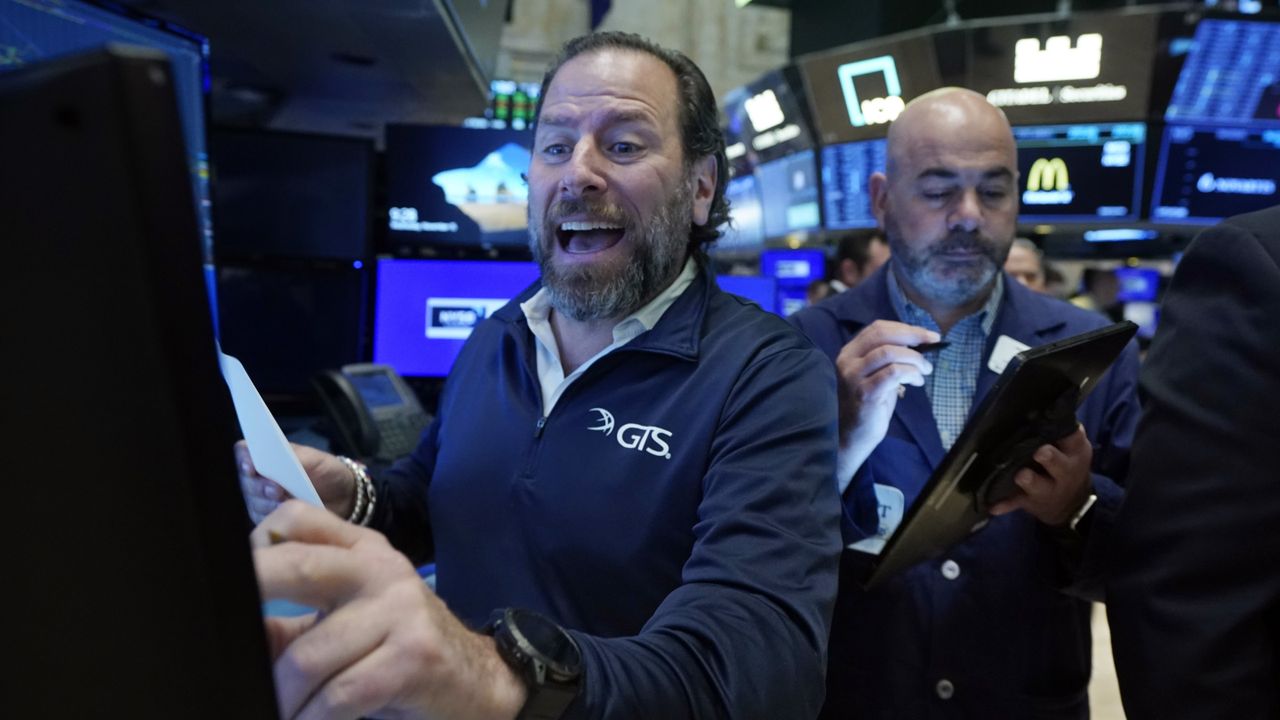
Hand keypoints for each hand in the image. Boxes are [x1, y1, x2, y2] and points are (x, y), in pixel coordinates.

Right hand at [236, 441, 358, 523]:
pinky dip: (274, 516)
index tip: (252, 467)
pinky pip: (261, 519)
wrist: (343, 497)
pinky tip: (287, 513)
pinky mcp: (266, 517)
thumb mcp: (316, 459)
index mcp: (266, 454)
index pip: (243, 453)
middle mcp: (258, 476)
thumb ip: (294, 455)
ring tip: (286, 501)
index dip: (243, 459)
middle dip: (259, 486)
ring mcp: (260, 497)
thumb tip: (271, 455)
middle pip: (243, 480)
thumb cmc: (327, 472)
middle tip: (277, 490)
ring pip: (251, 501)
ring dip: (267, 503)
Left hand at [252, 501, 525, 719]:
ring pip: (307, 657)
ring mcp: (400, 610)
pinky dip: (313, 718)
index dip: (257, 543)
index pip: (298, 520)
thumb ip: (293, 624)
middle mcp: (382, 569)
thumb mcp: (349, 625)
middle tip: (233, 643)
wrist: (477, 681)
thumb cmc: (402, 651)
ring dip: (285, 698)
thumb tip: (242, 632)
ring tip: (284, 710)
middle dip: (252, 596)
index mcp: (363, 550)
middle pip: (296, 566)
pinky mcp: (412, 657)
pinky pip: (338, 696)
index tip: (238, 585)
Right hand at [833, 320, 939, 482]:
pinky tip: (916, 382)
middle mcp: (848, 361)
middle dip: (912, 335)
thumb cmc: (869, 405)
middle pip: (881, 335)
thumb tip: (920, 342)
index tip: (927, 334)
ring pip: (889, 353)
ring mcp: (854, 377)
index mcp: (850, 353)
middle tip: (933, 342)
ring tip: (925, 370)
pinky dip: (911, 373)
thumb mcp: (877, 374)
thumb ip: (890, 357)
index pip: (877, 328)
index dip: (905, 328)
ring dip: (915, 358)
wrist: (853, 436)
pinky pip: (893, 373)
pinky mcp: (865, 393)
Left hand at [989, 425, 1094, 526]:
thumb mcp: (1074, 448)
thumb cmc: (1067, 464)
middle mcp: (1063, 472)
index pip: (1074, 438)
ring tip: (1021, 475)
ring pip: (1038, 486)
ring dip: (1029, 480)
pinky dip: (1005, 505)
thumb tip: (1043, 406)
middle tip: (1041, 452)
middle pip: (1059, 464)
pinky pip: (1016, 503)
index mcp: (1074, 453)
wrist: (1071, 503)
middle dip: (1050, 458)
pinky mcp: (1030, 501)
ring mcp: (1046, 488)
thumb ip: (1062, 432)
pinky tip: (994, 506)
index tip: (1053, 420)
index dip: (1065, 431)